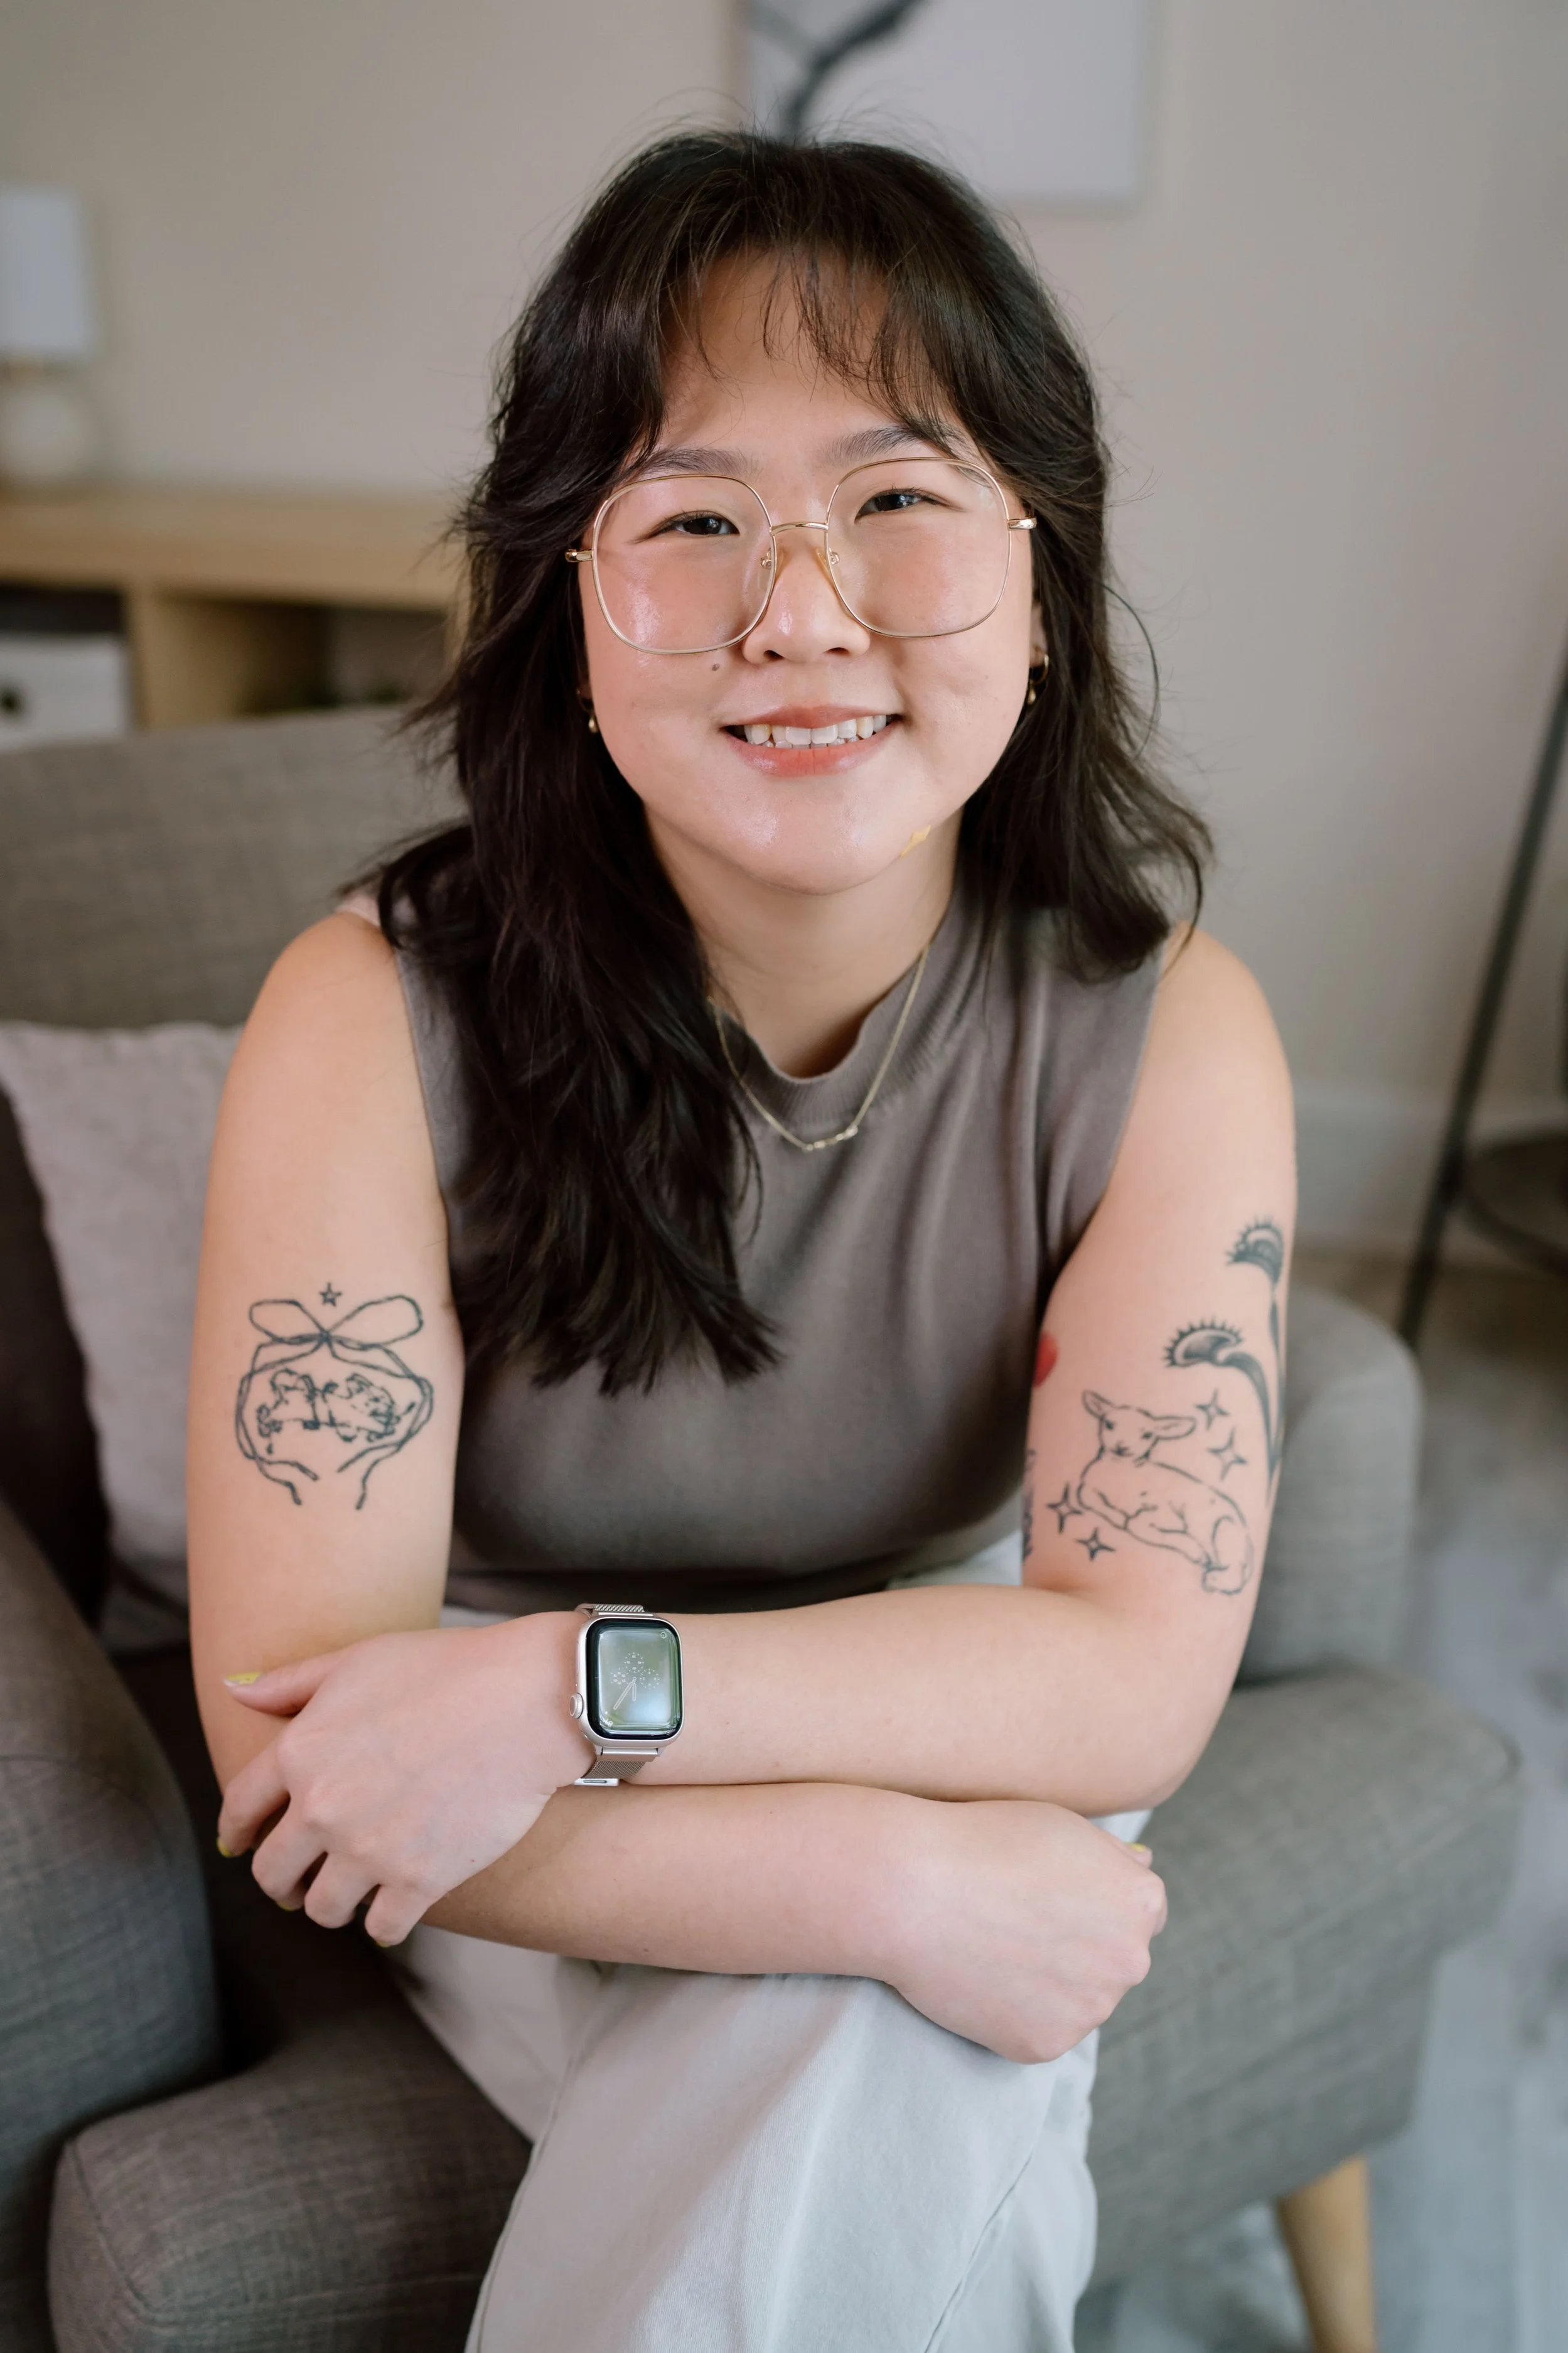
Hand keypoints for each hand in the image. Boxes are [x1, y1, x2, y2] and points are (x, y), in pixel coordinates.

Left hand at [216, 1617, 591, 1943]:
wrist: (527, 1700)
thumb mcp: (357, 1660)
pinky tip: (398, 1901)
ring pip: (323, 1909)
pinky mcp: (419, 1881)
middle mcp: (323, 1807)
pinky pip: (382, 1929)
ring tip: (351, 1888)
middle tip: (301, 1876)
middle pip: (273, 1873)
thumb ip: (289, 1682)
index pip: (240, 1809)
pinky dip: (386, 1920)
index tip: (243, 1842)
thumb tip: (232, 1689)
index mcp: (300, 1751)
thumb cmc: (445, 1667)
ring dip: (331, 1902)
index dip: (237, 1830)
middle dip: (282, 1877)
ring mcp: (369, 1850)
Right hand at [882, 1800, 1166, 2062]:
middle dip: (1078, 1947)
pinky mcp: (1046, 2045)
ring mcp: (1090, 2010)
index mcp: (1140, 1902)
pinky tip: (980, 1977)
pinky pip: (1039, 2030)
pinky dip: (1013, 2012)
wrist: (914, 1889)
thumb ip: (1111, 1856)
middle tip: (1017, 1923)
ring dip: (1048, 1983)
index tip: (1051, 1898)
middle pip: (1113, 1961)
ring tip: (992, 1946)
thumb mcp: (1062, 1825)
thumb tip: (1143, 1866)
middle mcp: (1130, 1961)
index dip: (1094, 1904)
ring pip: (1077, 1999)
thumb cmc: (984, 1840)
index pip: (1140, 1914)